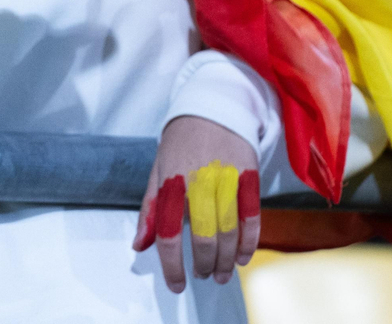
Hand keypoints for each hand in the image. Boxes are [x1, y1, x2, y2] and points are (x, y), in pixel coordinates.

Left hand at [133, 116, 261, 291]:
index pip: (168, 233)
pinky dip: (249, 242)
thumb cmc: (180, 144)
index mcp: (171, 181)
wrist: (213, 108)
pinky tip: (242, 257)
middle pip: (204, 237)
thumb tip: (139, 245)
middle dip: (204, 264)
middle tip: (203, 275)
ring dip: (226, 260)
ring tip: (221, 274)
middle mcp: (198, 181)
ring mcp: (227, 178)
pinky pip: (252, 217)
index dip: (172, 265)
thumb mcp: (158, 171)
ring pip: (229, 231)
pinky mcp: (249, 176)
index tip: (177, 284)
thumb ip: (150, 209)